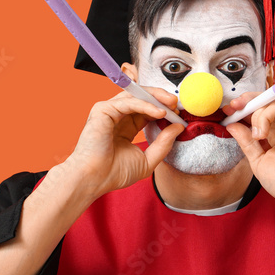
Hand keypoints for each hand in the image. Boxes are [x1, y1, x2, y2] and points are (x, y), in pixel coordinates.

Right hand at [64, 87, 182, 200]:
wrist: (94, 180)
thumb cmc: (114, 174)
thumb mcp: (147, 160)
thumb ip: (163, 144)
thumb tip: (179, 127)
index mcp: (126, 127)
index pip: (147, 111)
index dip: (164, 110)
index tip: (180, 114)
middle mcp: (117, 116)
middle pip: (142, 98)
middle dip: (162, 98)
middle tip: (178, 104)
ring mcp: (108, 111)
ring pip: (136, 95)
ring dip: (156, 97)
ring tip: (172, 105)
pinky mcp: (103, 110)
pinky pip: (129, 101)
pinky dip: (146, 105)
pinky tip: (160, 112)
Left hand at [223, 94, 274, 209]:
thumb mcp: (258, 160)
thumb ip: (246, 142)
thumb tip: (232, 125)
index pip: (259, 113)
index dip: (242, 110)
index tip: (227, 112)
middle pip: (265, 102)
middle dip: (245, 102)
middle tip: (231, 107)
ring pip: (270, 102)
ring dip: (254, 111)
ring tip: (254, 134)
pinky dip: (263, 116)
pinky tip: (261, 134)